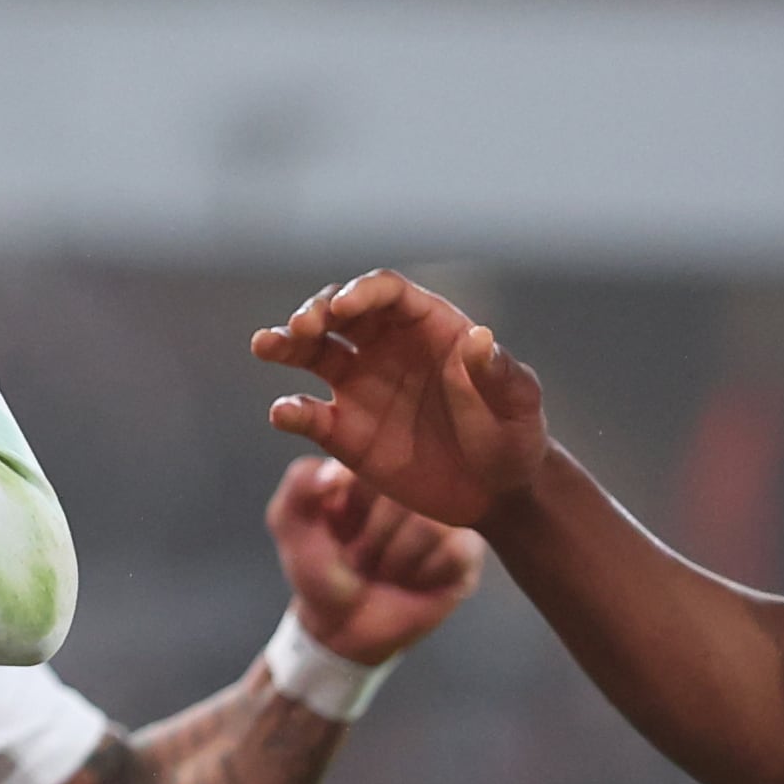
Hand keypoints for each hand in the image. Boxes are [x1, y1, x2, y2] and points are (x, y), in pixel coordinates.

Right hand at [252, 272, 550, 530]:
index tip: (344, 307)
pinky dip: (292, 410)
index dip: (362, 292)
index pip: (386, 292)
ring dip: (286, 344)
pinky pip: (309, 414)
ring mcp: (360, 386)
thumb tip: (478, 338)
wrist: (498, 492)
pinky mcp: (345, 431)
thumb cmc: (514, 435)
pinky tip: (285, 413)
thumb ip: (499, 372)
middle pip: (339, 311)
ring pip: (312, 352)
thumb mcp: (519, 404)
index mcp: (428, 326)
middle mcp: (386, 346)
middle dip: (316, 311)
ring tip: (265, 344)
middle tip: (303, 327)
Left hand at [269, 456, 484, 663]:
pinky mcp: (467, 550)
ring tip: (384, 570)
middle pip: (409, 494)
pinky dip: (423, 573)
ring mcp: (446, 515)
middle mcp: (416, 482)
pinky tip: (412, 579)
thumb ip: (299, 487)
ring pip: (434, 523)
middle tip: (360, 557)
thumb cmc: (319, 569)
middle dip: (374, 539)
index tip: (340, 526)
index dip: (357, 503)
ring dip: (397, 560)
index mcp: (376, 465)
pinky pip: (456, 551)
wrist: (343, 627)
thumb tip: (335, 471)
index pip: (380, 461)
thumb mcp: (291, 524)